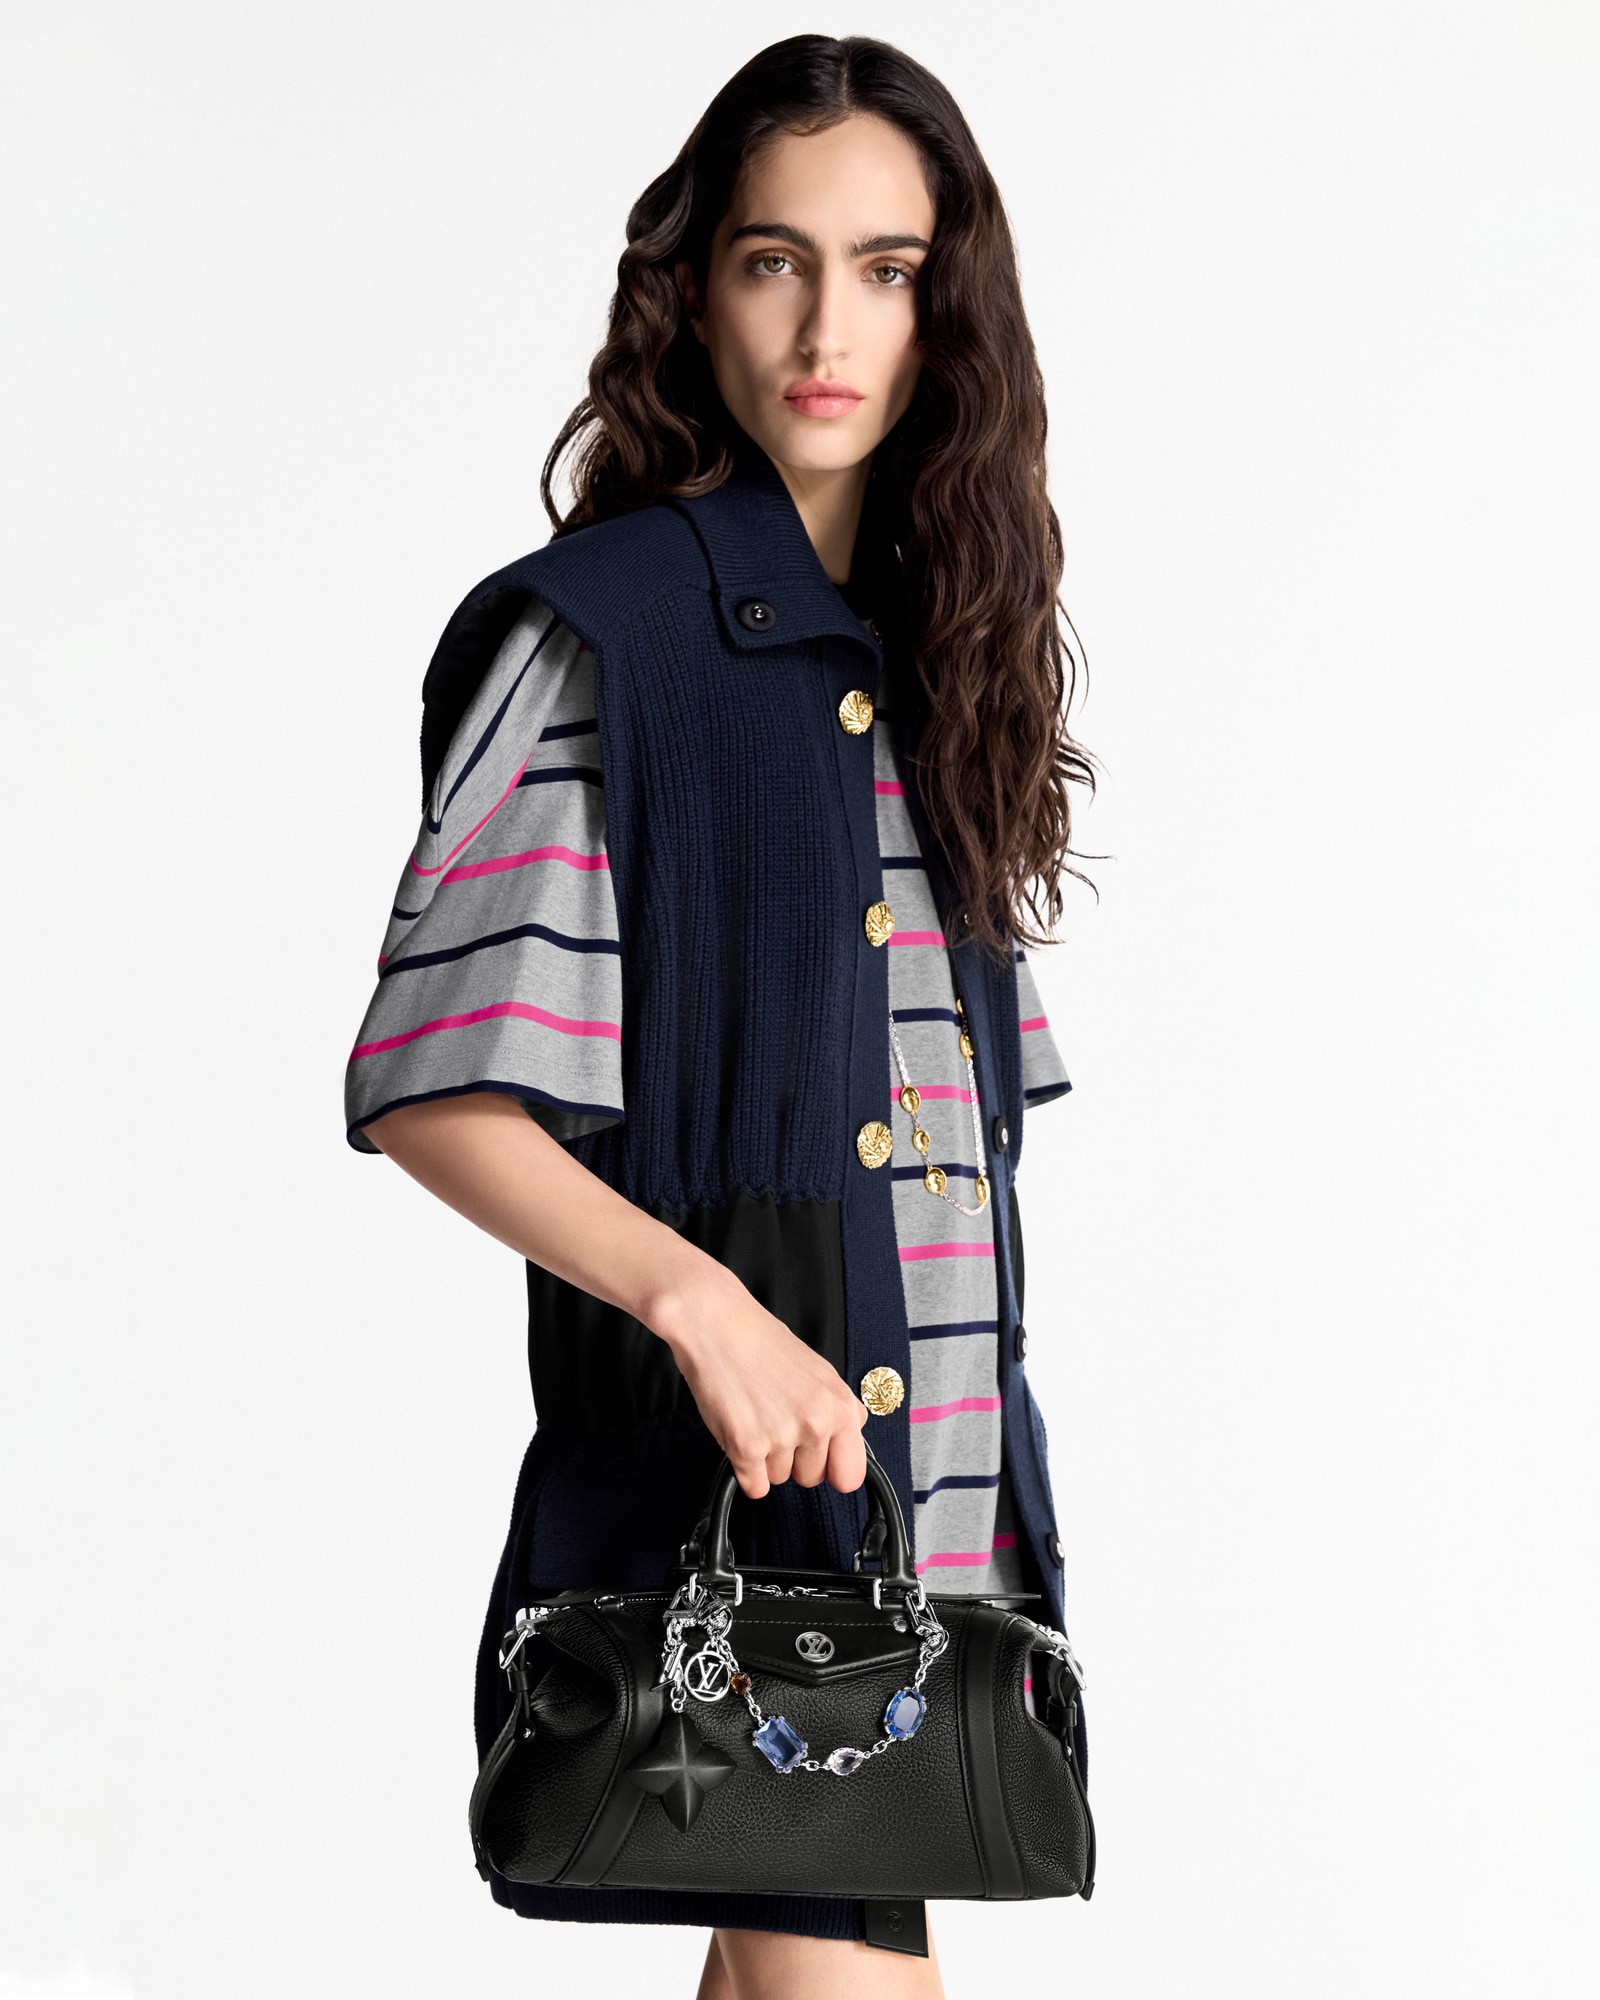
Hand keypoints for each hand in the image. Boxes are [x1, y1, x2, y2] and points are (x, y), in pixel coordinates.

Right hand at [653, 1263, 868, 1499]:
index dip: (832, 1469)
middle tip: (775, 1420)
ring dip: (764, 1458)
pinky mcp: (746, 1447)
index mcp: (840, 1405)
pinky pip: (753, 1487)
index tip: (821, 1463)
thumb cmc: (760, 1340)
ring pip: (778, 1479)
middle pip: (810, 1478)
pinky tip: (739, 1431)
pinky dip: (743, 1468)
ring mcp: (781, 1437)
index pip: (850, 1474)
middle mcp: (816, 1423)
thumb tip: (846, 1446)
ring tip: (754, 1414)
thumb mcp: (818, 1371)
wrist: (715, 1322)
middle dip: (793, 1459)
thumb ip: (837, 1411)